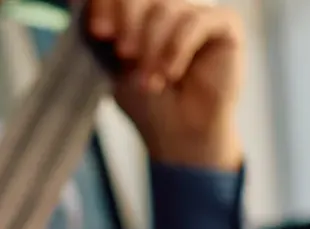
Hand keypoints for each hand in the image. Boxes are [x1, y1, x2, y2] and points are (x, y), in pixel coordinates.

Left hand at [88, 0, 245, 169]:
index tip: (100, 32)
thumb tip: (83, 7)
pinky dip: (178, 48)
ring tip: (150, 82)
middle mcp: (168, 9)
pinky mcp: (226, 26)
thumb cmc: (150, 105)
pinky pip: (198, 21)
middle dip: (129, 22)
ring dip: (153, 47)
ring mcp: (197, 15)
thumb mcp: (116, 69)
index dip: (106, 4)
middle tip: (124, 53)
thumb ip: (107, 38)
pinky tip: (171, 73)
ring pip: (169, 8)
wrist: (181, 135)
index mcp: (139, 16)